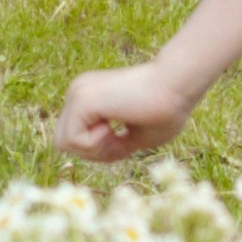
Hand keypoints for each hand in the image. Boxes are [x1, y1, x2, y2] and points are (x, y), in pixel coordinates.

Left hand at [53, 61, 196, 165]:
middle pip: (64, 141)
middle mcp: (80, 92)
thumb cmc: (166, 110)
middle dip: (92, 153)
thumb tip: (97, 155)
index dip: (97, 151)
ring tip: (118, 136)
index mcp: (91, 97)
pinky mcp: (82, 99)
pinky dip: (93, 145)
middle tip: (121, 143)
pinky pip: (70, 139)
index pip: (76, 137)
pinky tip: (113, 129)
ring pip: (63, 142)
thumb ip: (114, 145)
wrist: (178, 86)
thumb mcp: (135, 137)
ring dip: (93, 150)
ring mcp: (78, 92)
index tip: (123, 143)